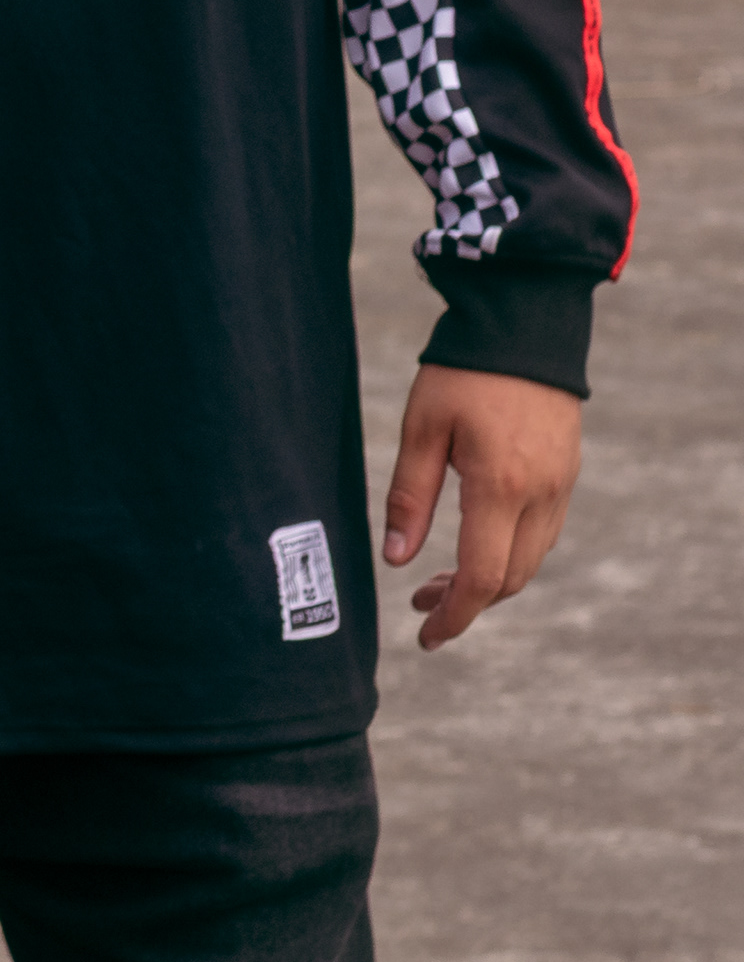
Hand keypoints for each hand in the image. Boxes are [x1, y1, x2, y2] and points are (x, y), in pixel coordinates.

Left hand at [386, 363, 582, 649]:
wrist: (524, 325)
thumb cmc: (461, 372)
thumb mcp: (421, 429)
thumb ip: (408, 496)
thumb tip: (395, 560)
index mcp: (499, 487)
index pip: (483, 578)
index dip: (455, 615)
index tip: (425, 636)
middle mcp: (541, 495)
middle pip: (511, 578)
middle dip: (467, 602)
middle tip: (419, 605)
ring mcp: (561, 486)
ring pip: (530, 559)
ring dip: (490, 580)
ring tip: (438, 580)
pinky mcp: (567, 473)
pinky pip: (542, 533)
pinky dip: (509, 553)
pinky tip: (475, 542)